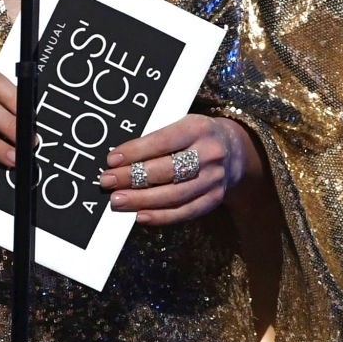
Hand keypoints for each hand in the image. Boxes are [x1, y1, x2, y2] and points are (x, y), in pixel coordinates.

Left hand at [98, 114, 256, 226]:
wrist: (235, 150)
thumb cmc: (196, 136)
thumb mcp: (181, 125)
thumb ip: (155, 139)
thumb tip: (119, 159)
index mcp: (198, 128)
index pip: (162, 141)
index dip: (134, 152)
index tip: (112, 160)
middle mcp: (209, 153)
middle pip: (167, 170)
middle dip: (132, 177)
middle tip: (107, 181)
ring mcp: (214, 178)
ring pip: (174, 194)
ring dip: (141, 200)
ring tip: (118, 200)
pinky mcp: (215, 198)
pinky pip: (185, 212)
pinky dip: (161, 216)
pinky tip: (140, 216)